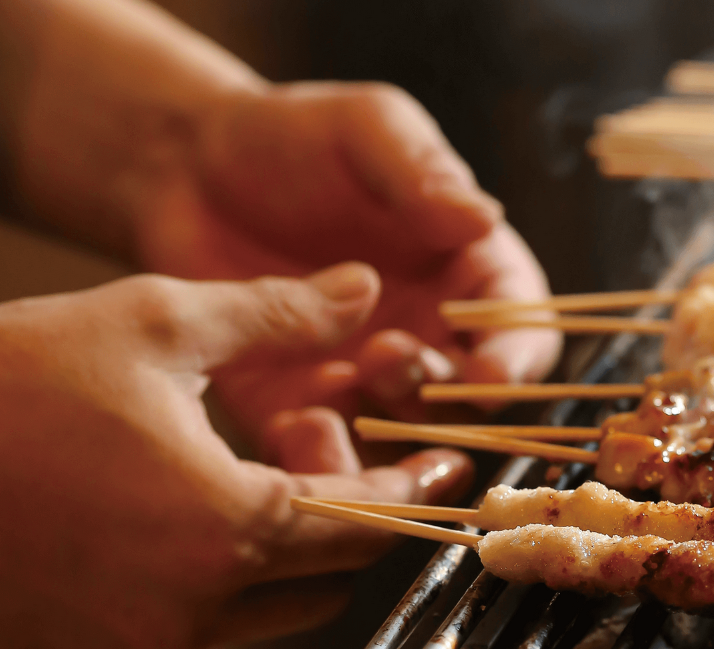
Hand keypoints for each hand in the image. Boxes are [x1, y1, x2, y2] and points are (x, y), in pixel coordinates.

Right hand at [0, 267, 472, 648]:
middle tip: (382, 472)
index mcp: (225, 524)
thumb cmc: (6, 381)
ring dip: (306, 559)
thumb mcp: (157, 321)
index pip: (364, 522)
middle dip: (368, 528)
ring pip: (278, 615)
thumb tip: (362, 287)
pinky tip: (216, 521)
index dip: (414, 490)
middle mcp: (194, 607)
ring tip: (301, 487)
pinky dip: (237, 585)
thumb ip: (280, 313)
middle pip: (333, 581)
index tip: (445, 466)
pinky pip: (208, 630)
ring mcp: (144, 644)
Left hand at [125, 82, 561, 428]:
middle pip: (470, 397)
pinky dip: (320, 454)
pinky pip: (328, 454)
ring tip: (337, 379)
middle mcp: (432, 331)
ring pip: (407, 439)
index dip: (515, 358)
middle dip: (439, 393)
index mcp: (468, 268)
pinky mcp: (303, 404)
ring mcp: (367, 375)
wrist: (190, 165)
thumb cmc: (295, 134)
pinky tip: (290, 417)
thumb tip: (485, 216)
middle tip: (385, 354)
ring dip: (387, 433)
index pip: (522, 327)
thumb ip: (423, 172)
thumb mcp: (368, 129)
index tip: (489, 373)